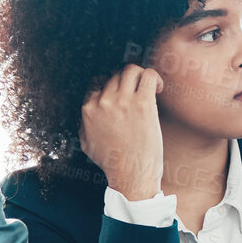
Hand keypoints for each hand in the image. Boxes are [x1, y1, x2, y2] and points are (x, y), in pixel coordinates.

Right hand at [80, 64, 164, 199]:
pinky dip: (154, 77)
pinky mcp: (142, 103)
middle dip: (127, 82)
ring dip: (140, 75)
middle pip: (115, 76)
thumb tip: (86, 117)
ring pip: (130, 70)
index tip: (123, 94)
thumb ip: (84, 126)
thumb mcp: (86, 143)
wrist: (131, 173)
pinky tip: (158, 88)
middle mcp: (103, 101)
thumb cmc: (112, 162)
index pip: (97, 84)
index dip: (112, 87)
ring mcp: (123, 101)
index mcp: (88, 109)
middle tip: (139, 92)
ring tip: (150, 87)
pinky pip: (147, 75)